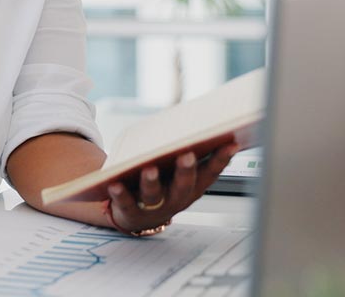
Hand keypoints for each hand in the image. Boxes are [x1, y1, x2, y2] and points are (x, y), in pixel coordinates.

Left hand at [106, 142, 240, 232]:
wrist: (136, 217)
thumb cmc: (162, 187)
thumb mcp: (179, 175)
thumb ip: (190, 157)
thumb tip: (204, 128)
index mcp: (191, 188)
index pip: (209, 174)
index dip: (220, 160)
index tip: (230, 144)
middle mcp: (175, 199)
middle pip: (183, 186)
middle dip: (186, 171)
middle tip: (187, 155)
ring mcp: (153, 207)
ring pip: (154, 195)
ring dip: (152, 182)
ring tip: (150, 168)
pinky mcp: (130, 211)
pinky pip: (125, 203)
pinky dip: (120, 194)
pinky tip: (114, 183)